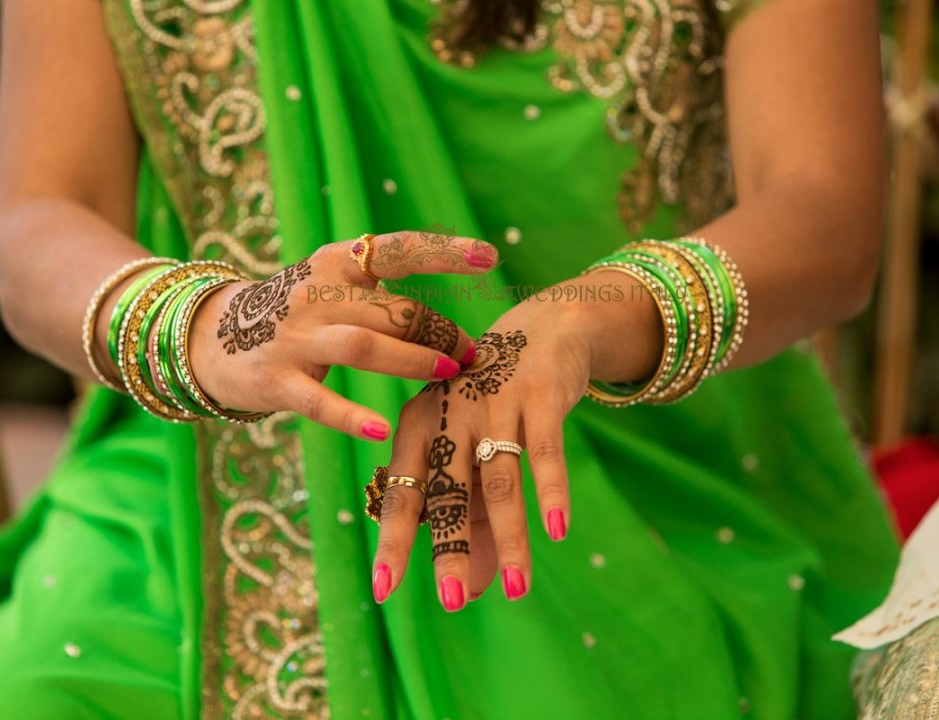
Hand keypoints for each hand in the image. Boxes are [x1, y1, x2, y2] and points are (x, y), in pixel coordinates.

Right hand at [187, 231, 496, 439]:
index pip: (397, 249)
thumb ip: (381, 299)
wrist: (209, 338)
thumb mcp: (332, 290)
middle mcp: (315, 294)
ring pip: (364, 345)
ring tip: (450, 373)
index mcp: (335, 264)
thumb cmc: (297, 316)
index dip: (444, 252)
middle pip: (391, 309)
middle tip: (472, 353)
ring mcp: (294, 338)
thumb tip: (453, 328)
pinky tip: (381, 428)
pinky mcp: (276, 381)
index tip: (490, 255)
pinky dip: (352, 416)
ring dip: (413, 359)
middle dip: (440, 330)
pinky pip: (320, 401)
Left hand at [370, 270, 661, 609]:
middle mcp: (447, 413)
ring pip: (499, 479)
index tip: (384, 590)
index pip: (402, 493)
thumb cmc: (493, 406)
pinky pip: (544, 451)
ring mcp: (493, 401)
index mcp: (417, 427)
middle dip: (449, 547)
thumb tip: (474, 589)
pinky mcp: (539, 394)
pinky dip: (551, 490)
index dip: (394, 542)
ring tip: (516, 590)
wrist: (541, 330)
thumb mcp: (474, 456)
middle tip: (452, 601)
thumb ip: (473, 519)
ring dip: (509, 537)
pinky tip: (557, 530)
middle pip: (446, 490)